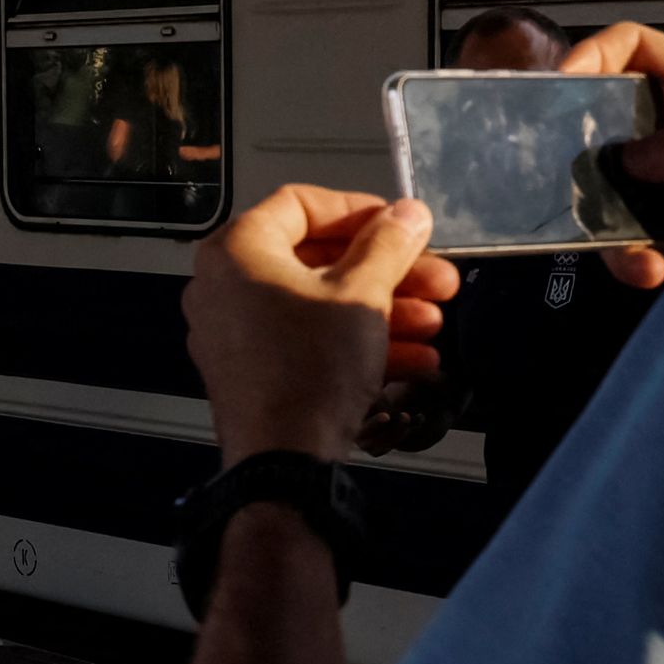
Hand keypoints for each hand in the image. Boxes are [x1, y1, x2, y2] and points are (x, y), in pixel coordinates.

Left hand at [185, 188, 456, 466]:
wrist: (283, 459)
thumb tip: (408, 213)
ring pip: (319, 304)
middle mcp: (224, 285)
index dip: (359, 211)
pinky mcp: (253, 372)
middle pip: (317, 260)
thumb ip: (388, 245)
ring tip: (435, 322)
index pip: (301, 204)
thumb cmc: (313, 364)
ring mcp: (234, 332)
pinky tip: (415, 359)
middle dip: (387, 270)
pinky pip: (307, 341)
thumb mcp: (362, 294)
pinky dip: (356, 342)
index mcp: (237, 250)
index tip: (402, 226)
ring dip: (384, 309)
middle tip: (438, 280)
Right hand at [558, 22, 663, 289]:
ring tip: (625, 242)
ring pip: (599, 186)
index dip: (595, 53)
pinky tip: (651, 268)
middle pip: (601, 118)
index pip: (634, 48)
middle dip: (576, 141)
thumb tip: (639, 158)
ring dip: (596, 213)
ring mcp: (663, 183)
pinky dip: (627, 259)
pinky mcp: (663, 231)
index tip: (567, 80)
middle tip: (562, 163)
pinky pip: (622, 241)